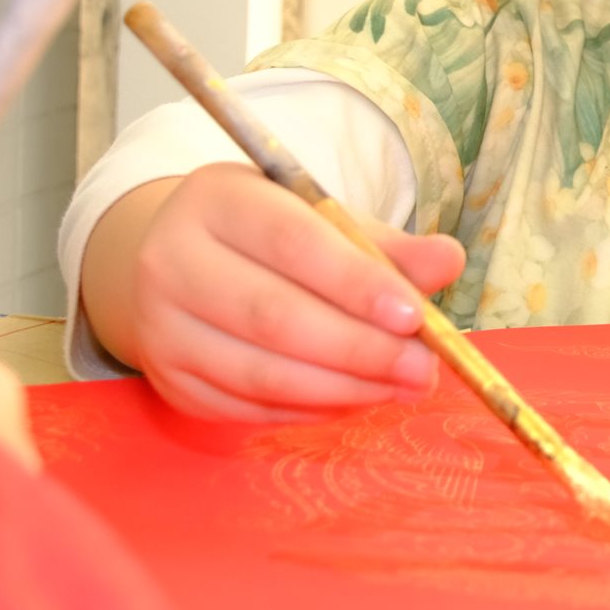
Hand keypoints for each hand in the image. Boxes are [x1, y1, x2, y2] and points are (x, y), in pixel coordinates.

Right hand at [81, 162, 465, 422]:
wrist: (183, 263)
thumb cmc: (271, 236)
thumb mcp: (325, 220)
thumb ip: (386, 244)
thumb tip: (448, 261)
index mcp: (217, 199)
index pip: (292, 243)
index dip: (356, 284)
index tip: (415, 316)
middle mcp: (172, 260)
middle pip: (274, 316)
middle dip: (360, 350)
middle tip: (424, 369)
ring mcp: (161, 327)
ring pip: (261, 373)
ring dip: (344, 389)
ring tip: (403, 386)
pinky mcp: (169, 381)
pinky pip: (250, 408)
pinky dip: (313, 410)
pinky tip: (357, 399)